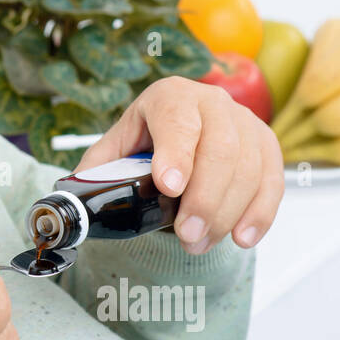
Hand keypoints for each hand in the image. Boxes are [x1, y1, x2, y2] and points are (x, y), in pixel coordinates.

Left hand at [74, 75, 284, 253]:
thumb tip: (67, 200)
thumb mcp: (113, 152)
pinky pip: (272, 180)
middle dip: (204, 197)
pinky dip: (260, 212)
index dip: (175, 153)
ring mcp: (244, 122)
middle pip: (219, 148)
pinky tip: (242, 237)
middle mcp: (211, 102)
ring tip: (201, 243)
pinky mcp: (266, 147)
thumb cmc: (143, 145)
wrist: (179, 138)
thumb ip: (94, 172)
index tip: (168, 187)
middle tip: (187, 235)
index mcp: (169, 97)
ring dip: (227, 212)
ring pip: (249, 166)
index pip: (176, 121)